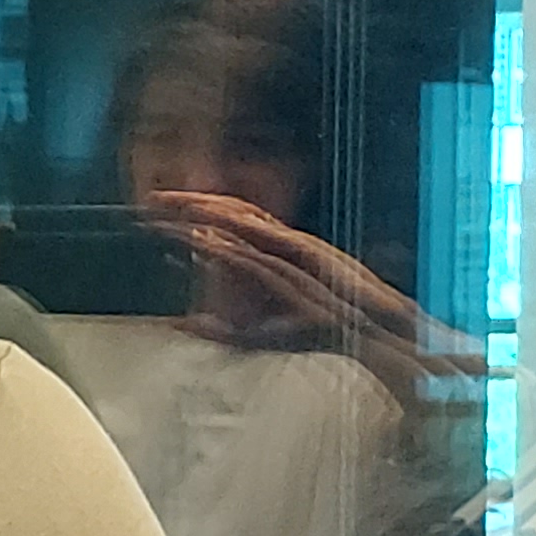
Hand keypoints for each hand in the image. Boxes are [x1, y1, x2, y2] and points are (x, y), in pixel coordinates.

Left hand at [136, 190, 458, 404]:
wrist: (383, 336)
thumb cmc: (327, 331)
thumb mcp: (264, 331)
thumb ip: (226, 329)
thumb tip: (185, 326)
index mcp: (281, 250)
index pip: (234, 222)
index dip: (198, 211)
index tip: (160, 207)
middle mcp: (289, 244)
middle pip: (235, 214)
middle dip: (194, 203)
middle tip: (153, 199)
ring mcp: (300, 252)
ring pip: (246, 226)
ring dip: (207, 215)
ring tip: (171, 206)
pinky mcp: (309, 267)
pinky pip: (263, 252)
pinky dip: (232, 245)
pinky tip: (202, 240)